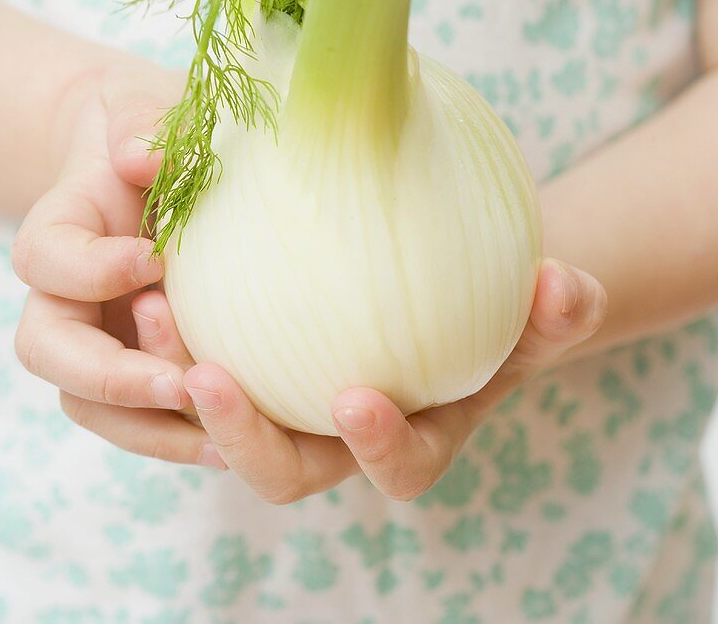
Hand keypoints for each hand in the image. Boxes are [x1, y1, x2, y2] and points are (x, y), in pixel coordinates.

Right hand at [11, 60, 226, 469]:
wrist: (151, 162)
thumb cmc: (149, 128)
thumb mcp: (143, 105)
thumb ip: (141, 123)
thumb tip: (142, 161)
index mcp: (62, 226)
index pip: (48, 257)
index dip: (91, 269)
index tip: (154, 258)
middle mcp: (66, 291)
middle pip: (49, 350)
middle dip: (110, 375)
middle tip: (181, 383)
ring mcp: (97, 332)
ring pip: (88, 402)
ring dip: (146, 425)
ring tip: (218, 439)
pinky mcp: (136, 359)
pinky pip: (138, 416)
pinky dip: (176, 435)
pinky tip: (234, 443)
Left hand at [129, 257, 606, 500]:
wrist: (449, 282)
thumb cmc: (498, 303)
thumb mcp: (535, 307)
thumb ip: (557, 308)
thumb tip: (569, 285)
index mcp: (413, 434)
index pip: (396, 466)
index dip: (377, 447)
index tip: (356, 399)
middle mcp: (341, 435)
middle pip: (282, 466)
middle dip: (237, 434)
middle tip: (202, 374)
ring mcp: (288, 399)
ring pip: (220, 414)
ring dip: (177, 371)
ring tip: (148, 309)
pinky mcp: (251, 357)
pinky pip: (202, 347)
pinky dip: (175, 319)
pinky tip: (155, 251)